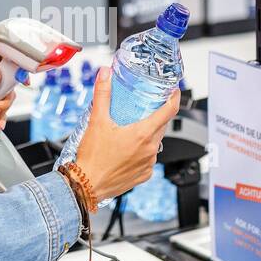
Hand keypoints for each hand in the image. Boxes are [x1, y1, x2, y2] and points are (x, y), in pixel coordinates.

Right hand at [74, 66, 179, 202]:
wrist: (86, 186)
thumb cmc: (93, 157)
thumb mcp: (97, 120)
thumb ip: (103, 94)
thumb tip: (105, 74)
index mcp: (143, 134)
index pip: (169, 111)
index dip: (174, 97)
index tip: (173, 90)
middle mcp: (150, 150)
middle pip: (161, 126)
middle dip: (155, 115)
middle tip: (143, 107)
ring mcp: (148, 164)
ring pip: (154, 142)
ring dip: (146, 134)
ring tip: (130, 129)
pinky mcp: (144, 175)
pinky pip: (148, 158)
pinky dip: (141, 151)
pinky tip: (127, 149)